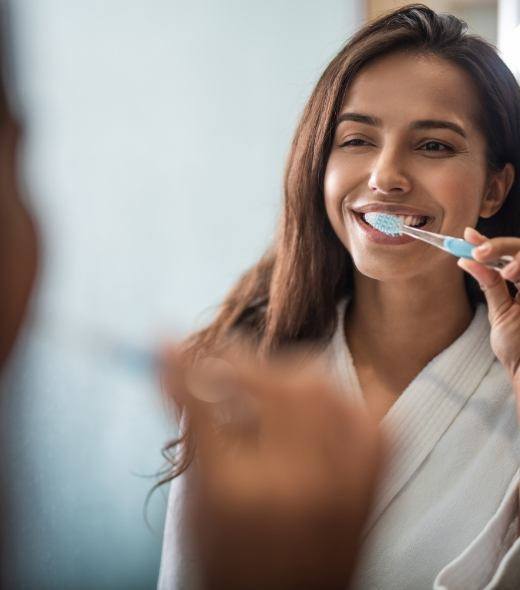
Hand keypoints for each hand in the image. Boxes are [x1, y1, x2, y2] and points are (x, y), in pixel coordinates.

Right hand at [162, 348, 381, 589]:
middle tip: (226, 367)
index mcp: (238, 495)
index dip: (184, 365)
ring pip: (319, 386)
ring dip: (286, 375)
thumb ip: (191, 427)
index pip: (205, 403)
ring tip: (266, 388)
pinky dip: (333, 397)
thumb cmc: (231, 560)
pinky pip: (360, 411)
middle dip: (242, 364)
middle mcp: (297, 485)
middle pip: (273, 385)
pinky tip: (310, 407)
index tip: (167, 341)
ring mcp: (344, 481)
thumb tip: (169, 362)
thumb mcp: (198, 500)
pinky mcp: (372, 478)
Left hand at [458, 227, 519, 395]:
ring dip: (517, 259)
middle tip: (479, 251)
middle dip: (500, 246)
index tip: (468, 235)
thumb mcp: (501, 311)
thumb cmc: (517, 346)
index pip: (507, 254)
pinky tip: (510, 274)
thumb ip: (489, 285)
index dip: (489, 242)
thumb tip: (465, 260)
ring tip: (502, 270)